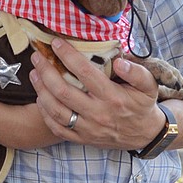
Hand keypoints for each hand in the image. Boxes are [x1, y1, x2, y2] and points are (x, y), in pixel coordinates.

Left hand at [30, 39, 163, 150]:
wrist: (144, 135)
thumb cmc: (142, 105)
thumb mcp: (148, 86)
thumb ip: (137, 72)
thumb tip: (119, 61)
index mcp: (113, 98)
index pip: (85, 73)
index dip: (68, 56)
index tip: (56, 43)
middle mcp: (97, 114)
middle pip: (63, 92)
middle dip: (46, 72)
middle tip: (37, 57)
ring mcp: (88, 129)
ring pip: (56, 111)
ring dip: (41, 91)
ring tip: (34, 74)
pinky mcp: (82, 139)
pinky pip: (57, 128)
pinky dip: (45, 114)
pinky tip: (40, 98)